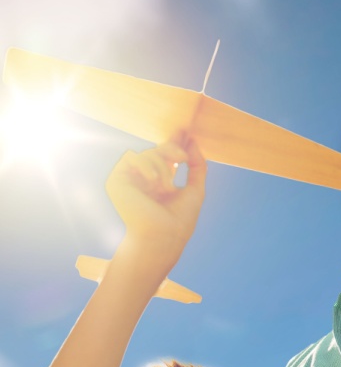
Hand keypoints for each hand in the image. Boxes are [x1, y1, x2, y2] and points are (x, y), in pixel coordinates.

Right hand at [105, 135, 206, 261]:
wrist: (164, 235)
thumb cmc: (180, 219)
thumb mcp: (196, 189)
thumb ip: (197, 166)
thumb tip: (193, 142)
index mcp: (161, 182)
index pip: (166, 156)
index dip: (175, 142)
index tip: (185, 130)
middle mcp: (145, 180)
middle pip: (158, 151)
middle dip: (172, 150)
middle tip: (183, 158)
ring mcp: (130, 180)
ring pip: (147, 153)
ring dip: (162, 166)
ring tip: (166, 185)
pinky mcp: (117, 180)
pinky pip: (131, 157)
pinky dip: (146, 165)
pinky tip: (153, 180)